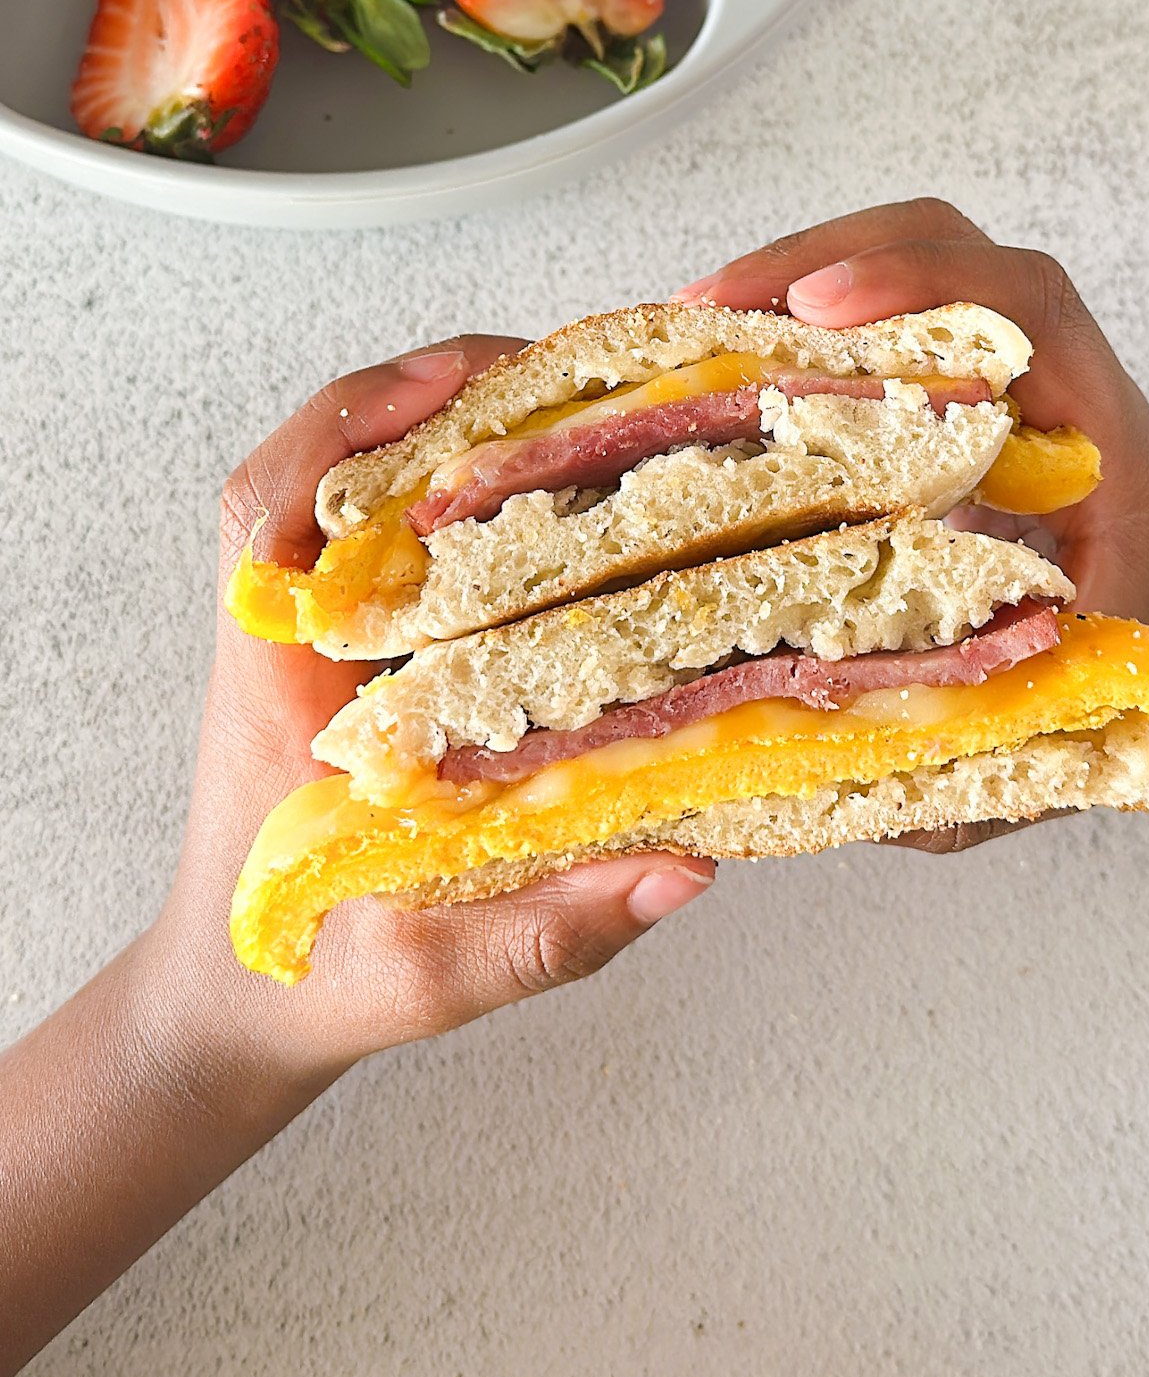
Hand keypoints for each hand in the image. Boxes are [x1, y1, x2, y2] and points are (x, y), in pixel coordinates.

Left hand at [161, 334, 713, 1082]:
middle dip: (431, 399)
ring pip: (357, 486)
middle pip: (325, 466)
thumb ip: (544, 932)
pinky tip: (540, 482)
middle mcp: (290, 639)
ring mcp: (318, 637)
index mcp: (274, 687)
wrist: (239, 1004)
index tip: (443, 392)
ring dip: (447, 428)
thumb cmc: (310, 981)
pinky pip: (389, 535)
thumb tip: (680, 870)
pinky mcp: (355, 651)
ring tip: (565, 401)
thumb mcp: (428, 976)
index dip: (345, 429)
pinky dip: (453, 486)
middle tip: (559, 372)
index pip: (269, 513)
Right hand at [677, 198, 1148, 817]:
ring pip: (908, 263)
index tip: (817, 311)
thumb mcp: (1091, 695)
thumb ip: (1002, 737)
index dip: (914, 284)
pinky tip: (738, 361)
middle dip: (814, 257)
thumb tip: (870, 778)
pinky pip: (890, 313)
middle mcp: (1054, 370)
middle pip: (943, 243)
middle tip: (707, 313)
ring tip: (699, 327)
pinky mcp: (972, 378)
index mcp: (1096, 426)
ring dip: (798, 276)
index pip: (1021, 305)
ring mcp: (1012, 362)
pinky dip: (808, 317)